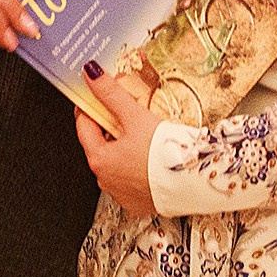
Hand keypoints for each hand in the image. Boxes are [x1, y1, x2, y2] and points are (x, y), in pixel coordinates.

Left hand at [74, 62, 160, 217]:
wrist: (192, 184)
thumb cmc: (163, 155)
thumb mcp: (135, 117)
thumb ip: (111, 94)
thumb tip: (92, 74)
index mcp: (99, 158)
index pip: (84, 125)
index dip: (89, 107)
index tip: (95, 96)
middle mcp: (105, 179)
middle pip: (100, 144)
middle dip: (110, 127)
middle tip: (126, 113)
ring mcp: (121, 193)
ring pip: (117, 162)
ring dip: (125, 148)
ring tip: (144, 135)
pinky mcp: (138, 202)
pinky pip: (132, 179)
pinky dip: (137, 166)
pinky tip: (151, 157)